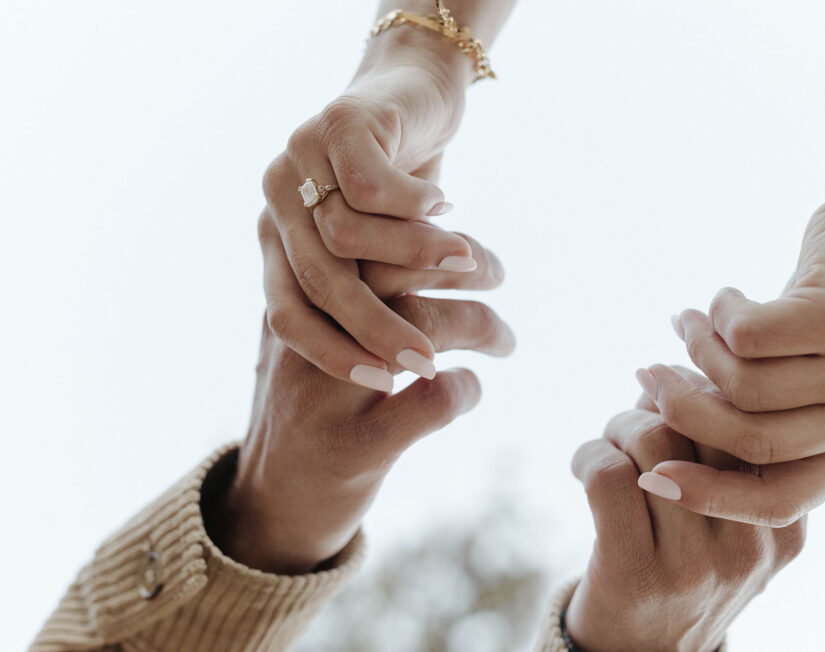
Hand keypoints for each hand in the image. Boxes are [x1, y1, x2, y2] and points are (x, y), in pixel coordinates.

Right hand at [208, 231, 513, 574]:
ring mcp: (328, 393)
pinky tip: (467, 389)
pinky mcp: (357, 447)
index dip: (425, 227)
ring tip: (504, 340)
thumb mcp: (308, 337)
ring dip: (481, 324)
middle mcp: (306, 338)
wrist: (272, 502)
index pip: (364, 236)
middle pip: (394, 269)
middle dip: (461, 261)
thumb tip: (418, 234)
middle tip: (498, 274)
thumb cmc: (309, 406)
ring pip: (420, 328)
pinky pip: (434, 399)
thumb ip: (344, 289)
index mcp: (293, 300)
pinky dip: (466, 388)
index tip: (463, 240)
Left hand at [260, 25, 479, 389]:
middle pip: (318, 283)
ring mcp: (300, 159)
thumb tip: (395, 367)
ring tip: (467, 265)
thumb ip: (373, 289)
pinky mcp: (336, 124)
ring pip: (346, 237)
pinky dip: (415, 208)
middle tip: (426, 360)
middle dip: (375, 328)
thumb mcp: (384, 243)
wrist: (416, 88)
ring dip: (412, 260)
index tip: (387, 382)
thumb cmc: (403, 179)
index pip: (287, 314)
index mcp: (280, 238)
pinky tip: (448, 205)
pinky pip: (372, 188)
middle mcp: (278, 201)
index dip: (332, 353)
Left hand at [565, 407, 804, 650]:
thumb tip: (687, 370)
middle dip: (661, 398)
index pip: (751, 421)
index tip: (678, 386)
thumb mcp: (736, 526)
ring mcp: (692, 565)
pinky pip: (608, 474)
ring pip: (652, 439)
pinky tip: (586, 466)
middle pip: (703, 421)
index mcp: (784, 523)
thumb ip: (732, 461)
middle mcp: (747, 545)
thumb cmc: (685, 568)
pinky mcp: (634, 573)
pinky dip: (589, 453)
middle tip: (640, 406)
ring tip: (612, 440)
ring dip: (619, 423)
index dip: (706, 391)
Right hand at [637, 200, 824, 525]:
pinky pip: (750, 337)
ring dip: (700, 349)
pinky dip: (722, 315)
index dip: (709, 495)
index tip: (650, 477)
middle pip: (751, 442)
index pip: (779, 501)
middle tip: (649, 374)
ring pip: (744, 385)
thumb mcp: (800, 375)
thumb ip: (754, 412)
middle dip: (684, 409)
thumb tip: (659, 424)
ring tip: (690, 321)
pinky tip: (725, 298)